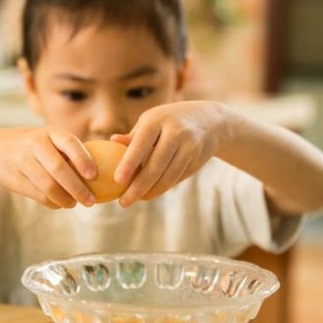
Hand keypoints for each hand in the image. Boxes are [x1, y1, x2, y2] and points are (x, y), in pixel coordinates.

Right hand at [0, 127, 96, 208]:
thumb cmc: (31, 145)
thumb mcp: (46, 138)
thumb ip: (67, 150)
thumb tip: (100, 170)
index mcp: (48, 132)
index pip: (70, 143)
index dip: (83, 159)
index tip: (94, 175)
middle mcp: (35, 144)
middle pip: (59, 169)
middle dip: (78, 188)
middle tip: (91, 201)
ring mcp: (23, 162)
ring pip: (48, 185)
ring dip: (65, 199)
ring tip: (74, 204)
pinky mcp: (15, 180)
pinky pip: (39, 195)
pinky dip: (52, 202)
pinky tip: (60, 204)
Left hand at [112, 101, 229, 206]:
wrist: (210, 120)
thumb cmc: (170, 120)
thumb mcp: (152, 121)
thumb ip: (134, 136)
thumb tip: (111, 142)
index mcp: (157, 120)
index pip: (140, 144)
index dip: (129, 164)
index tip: (117, 180)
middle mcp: (175, 132)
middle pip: (155, 166)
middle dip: (138, 187)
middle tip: (123, 202)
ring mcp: (189, 146)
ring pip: (168, 176)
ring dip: (151, 192)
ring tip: (136, 199)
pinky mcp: (197, 158)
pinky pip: (177, 178)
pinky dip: (162, 188)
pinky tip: (150, 193)